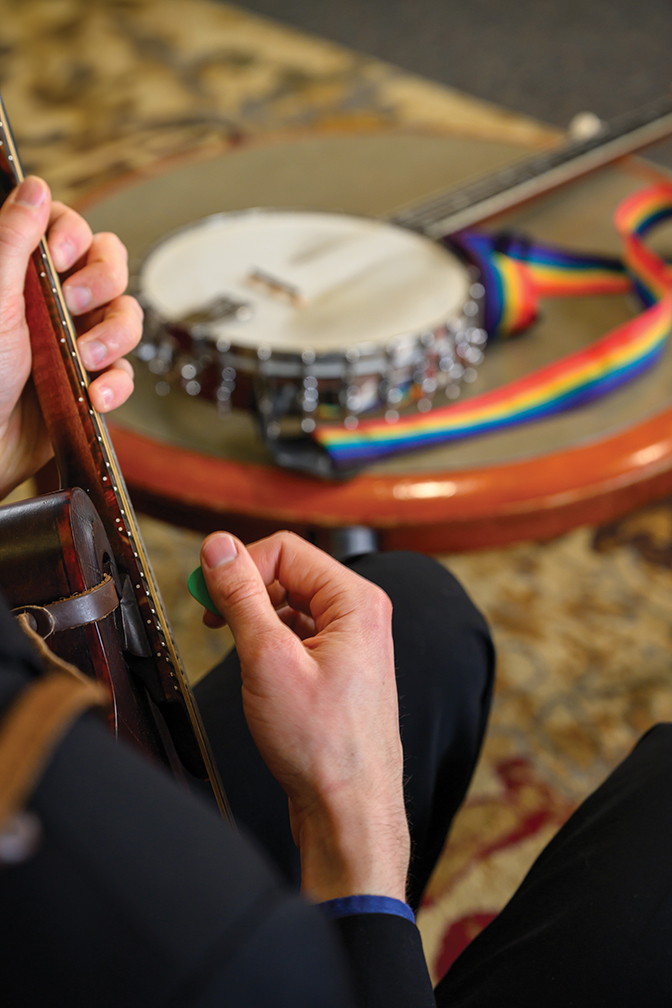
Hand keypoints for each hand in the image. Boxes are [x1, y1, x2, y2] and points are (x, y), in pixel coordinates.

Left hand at [0, 175, 141, 495]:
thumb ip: (12, 241)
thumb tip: (35, 187)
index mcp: (24, 276)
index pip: (70, 230)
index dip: (73, 236)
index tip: (58, 256)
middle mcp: (53, 305)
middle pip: (110, 268)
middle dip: (105, 283)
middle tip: (77, 302)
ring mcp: (74, 345)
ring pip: (126, 319)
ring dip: (115, 335)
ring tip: (89, 356)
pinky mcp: (90, 384)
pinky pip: (125, 374)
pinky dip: (117, 383)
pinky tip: (96, 394)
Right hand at [200, 530, 409, 902]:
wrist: (348, 810)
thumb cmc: (322, 746)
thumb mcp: (268, 660)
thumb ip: (242, 596)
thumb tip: (219, 548)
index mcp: (356, 601)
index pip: (286, 549)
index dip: (241, 565)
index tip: (207, 592)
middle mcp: (360, 616)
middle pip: (289, 573)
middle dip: (246, 591)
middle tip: (212, 619)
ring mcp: (351, 643)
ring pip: (290, 604)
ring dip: (255, 617)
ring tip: (236, 649)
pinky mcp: (338, 667)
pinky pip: (297, 633)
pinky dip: (269, 641)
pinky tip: (255, 668)